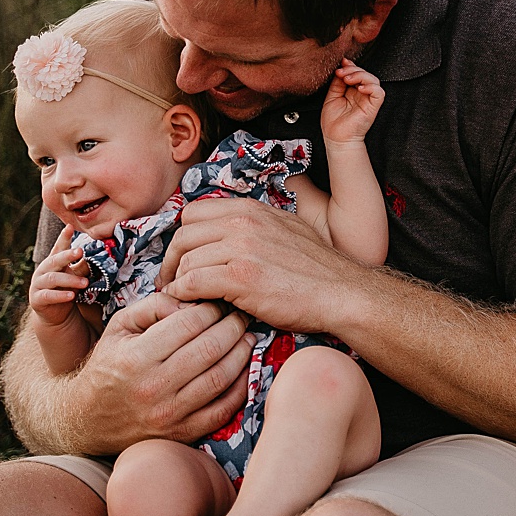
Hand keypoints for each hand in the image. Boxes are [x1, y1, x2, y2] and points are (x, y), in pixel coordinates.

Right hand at [29, 227, 89, 327]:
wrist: (55, 314)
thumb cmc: (66, 290)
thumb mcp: (75, 277)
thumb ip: (82, 267)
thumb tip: (99, 256)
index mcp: (53, 262)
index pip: (59, 248)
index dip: (64, 237)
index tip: (70, 227)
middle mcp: (43, 270)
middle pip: (55, 260)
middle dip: (67, 255)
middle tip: (80, 251)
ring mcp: (38, 284)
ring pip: (53, 279)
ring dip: (70, 279)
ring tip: (85, 283)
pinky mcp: (37, 299)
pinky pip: (48, 296)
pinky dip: (60, 295)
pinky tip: (71, 296)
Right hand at [72, 292, 254, 451]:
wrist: (87, 420)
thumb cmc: (108, 365)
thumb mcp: (119, 327)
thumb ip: (155, 305)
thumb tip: (193, 302)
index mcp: (135, 357)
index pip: (189, 324)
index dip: (212, 309)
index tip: (220, 303)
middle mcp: (153, 387)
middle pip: (210, 349)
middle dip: (233, 327)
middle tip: (241, 317)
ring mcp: (169, 414)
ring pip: (221, 378)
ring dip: (242, 354)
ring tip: (247, 338)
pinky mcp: (182, 433)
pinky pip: (223, 409)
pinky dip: (240, 387)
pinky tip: (244, 369)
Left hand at [159, 197, 365, 332]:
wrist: (342, 293)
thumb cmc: (319, 270)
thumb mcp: (287, 230)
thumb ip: (256, 226)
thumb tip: (228, 233)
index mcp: (252, 209)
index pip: (194, 212)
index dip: (182, 237)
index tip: (182, 257)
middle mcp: (244, 222)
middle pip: (183, 235)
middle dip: (172, 261)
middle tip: (172, 281)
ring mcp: (242, 248)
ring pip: (186, 261)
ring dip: (179, 282)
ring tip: (184, 298)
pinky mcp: (241, 278)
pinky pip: (193, 283)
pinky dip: (185, 296)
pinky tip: (192, 305)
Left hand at [320, 61, 384, 145]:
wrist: (336, 139)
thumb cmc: (333, 124)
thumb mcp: (331, 97)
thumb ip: (336, 84)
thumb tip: (339, 70)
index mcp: (352, 91)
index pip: (356, 73)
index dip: (351, 66)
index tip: (342, 63)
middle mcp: (361, 94)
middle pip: (365, 74)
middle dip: (353, 69)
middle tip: (341, 72)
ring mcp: (368, 100)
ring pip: (373, 80)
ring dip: (361, 75)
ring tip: (348, 79)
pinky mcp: (373, 107)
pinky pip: (378, 93)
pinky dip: (371, 87)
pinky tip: (360, 88)